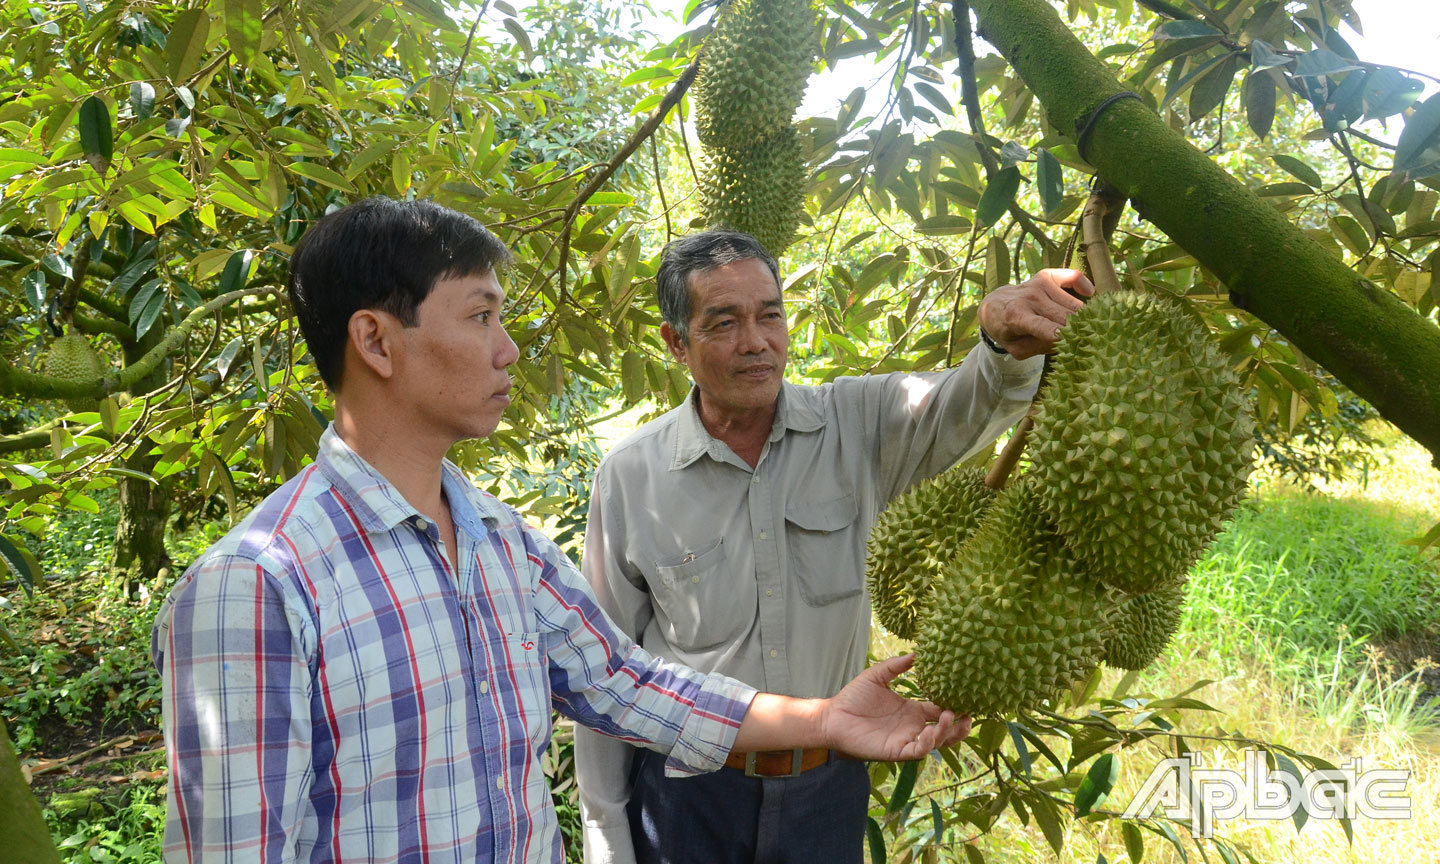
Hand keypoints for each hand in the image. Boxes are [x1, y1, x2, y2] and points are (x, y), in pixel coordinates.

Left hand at [819, 655, 971, 760]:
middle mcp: (914, 726)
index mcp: (913, 710)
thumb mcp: (877, 676)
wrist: (833, 716)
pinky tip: (930, 731)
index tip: (966, 695)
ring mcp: (906, 739)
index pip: (940, 709)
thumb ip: (896, 665)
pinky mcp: (896, 751)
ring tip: (952, 717)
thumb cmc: (854, 697)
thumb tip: (916, 652)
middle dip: (960, 724)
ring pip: (936, 742)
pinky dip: (928, 743)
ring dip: (947, 732)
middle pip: (945, 730)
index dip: (954, 704)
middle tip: (969, 713)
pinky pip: (918, 750)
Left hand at [978, 268, 1093, 359]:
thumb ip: (1039, 347)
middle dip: (1078, 330)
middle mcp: (1030, 298)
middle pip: (1066, 317)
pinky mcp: (1047, 275)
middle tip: (1084, 339)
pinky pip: (1074, 277)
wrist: (993, 305)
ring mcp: (1039, 284)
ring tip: (1079, 325)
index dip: (1061, 335)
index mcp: (1018, 317)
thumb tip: (1065, 341)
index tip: (1075, 342)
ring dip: (1080, 317)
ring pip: (1075, 304)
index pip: (1044, 328)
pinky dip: (1084, 286)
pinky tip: (1086, 295)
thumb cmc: (1007, 330)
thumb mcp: (1016, 348)